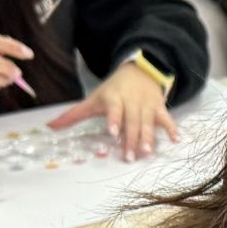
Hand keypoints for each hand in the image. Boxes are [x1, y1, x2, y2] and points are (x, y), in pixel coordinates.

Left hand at [47, 61, 178, 160]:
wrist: (139, 71)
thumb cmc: (113, 91)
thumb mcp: (93, 99)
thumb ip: (73, 115)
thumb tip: (50, 127)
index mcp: (114, 98)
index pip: (114, 109)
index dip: (114, 120)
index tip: (113, 133)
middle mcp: (131, 102)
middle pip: (131, 121)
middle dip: (131, 138)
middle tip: (130, 156)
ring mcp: (146, 105)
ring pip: (148, 123)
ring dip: (149, 137)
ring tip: (148, 153)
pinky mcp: (159, 108)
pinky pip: (166, 119)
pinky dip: (172, 129)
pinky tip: (176, 140)